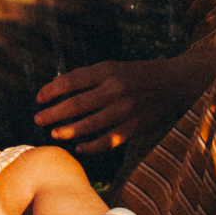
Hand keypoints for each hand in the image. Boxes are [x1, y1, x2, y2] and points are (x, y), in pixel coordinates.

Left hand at [34, 56, 202, 153]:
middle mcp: (116, 88)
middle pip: (76, 104)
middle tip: (37, 119)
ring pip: (90, 124)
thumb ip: (88, 76)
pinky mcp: (136, 126)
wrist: (177, 82)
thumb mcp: (115, 67)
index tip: (38, 98)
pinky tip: (79, 147)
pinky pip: (109, 140)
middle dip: (53, 113)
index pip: (72, 81)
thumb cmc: (140, 74)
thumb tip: (56, 82)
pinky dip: (92, 146)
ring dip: (69, 130)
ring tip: (54, 134)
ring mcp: (126, 109)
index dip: (52, 90)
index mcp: (108, 70)